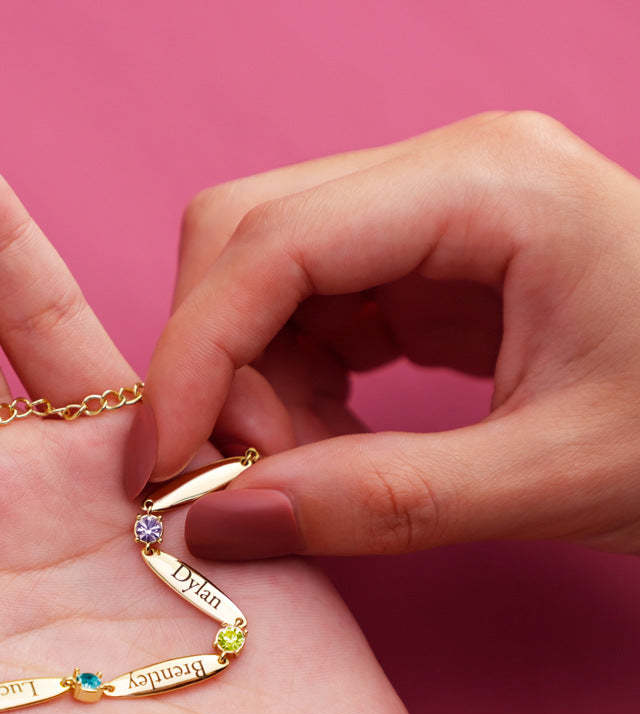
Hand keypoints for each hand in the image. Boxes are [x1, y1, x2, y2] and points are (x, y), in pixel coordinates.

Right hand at [127, 112, 639, 559]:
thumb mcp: (558, 477)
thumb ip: (382, 504)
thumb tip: (223, 526)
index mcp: (483, 186)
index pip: (272, 241)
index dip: (196, 353)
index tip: (161, 466)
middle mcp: (442, 179)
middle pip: (248, 239)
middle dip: (217, 362)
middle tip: (238, 472)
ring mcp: (431, 221)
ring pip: (266, 282)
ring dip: (252, 384)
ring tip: (304, 469)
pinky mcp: (427, 273)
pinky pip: (311, 319)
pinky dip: (291, 390)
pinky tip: (328, 444)